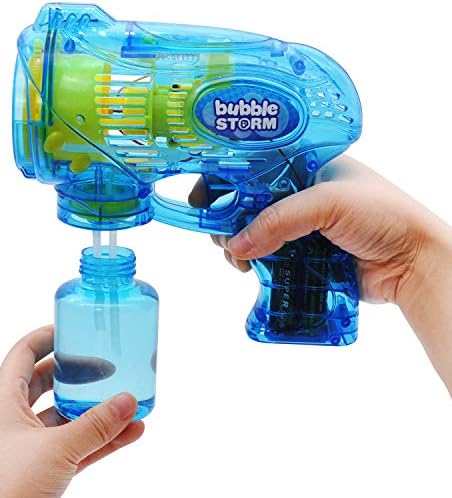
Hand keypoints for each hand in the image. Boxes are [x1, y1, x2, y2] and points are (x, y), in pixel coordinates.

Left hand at [0, 326, 143, 497]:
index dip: (47, 337)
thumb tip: (131, 401)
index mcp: (2, 404)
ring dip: (97, 411)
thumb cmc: (5, 492)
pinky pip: (75, 447)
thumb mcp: (56, 450)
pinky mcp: (39, 472)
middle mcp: (11, 422)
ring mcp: (25, 449)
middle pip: (47, 383)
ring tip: (128, 401)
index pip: (23, 355)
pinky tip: (130, 434)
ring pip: (65, 419)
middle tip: (108, 365)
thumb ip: (97, 424)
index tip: (75, 330)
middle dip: (79, 374)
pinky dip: (100, 440)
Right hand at [190, 156, 451, 391]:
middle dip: (228, 220)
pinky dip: (254, 263)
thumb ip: (278, 220)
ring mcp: (300, 226)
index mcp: (305, 166)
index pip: (253, 166)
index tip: (204, 200)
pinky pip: (268, 256)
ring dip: (238, 246)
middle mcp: (299, 194)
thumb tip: (235, 245)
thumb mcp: (328, 203)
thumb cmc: (384, 215)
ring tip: (238, 260)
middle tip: (221, 237)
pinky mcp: (303, 254)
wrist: (413, 262)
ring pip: (254, 233)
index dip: (225, 180)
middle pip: (247, 203)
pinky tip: (250, 269)